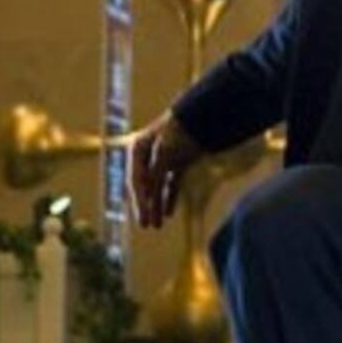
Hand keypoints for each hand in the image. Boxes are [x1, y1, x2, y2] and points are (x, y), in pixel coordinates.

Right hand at [128, 110, 203, 228]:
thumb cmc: (181, 132)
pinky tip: (169, 213)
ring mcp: (164, 158)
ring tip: (157, 225)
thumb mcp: (165, 154)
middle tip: (146, 226)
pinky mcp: (179, 161)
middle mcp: (148, 154)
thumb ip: (155, 174)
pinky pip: (171, 183)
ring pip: (157, 186)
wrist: (205, 116)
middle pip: (143, 185)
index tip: (143, 218)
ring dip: (157, 205)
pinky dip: (170, 197)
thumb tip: (147, 195)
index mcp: (138, 148)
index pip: (135, 180)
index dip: (139, 201)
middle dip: (145, 206)